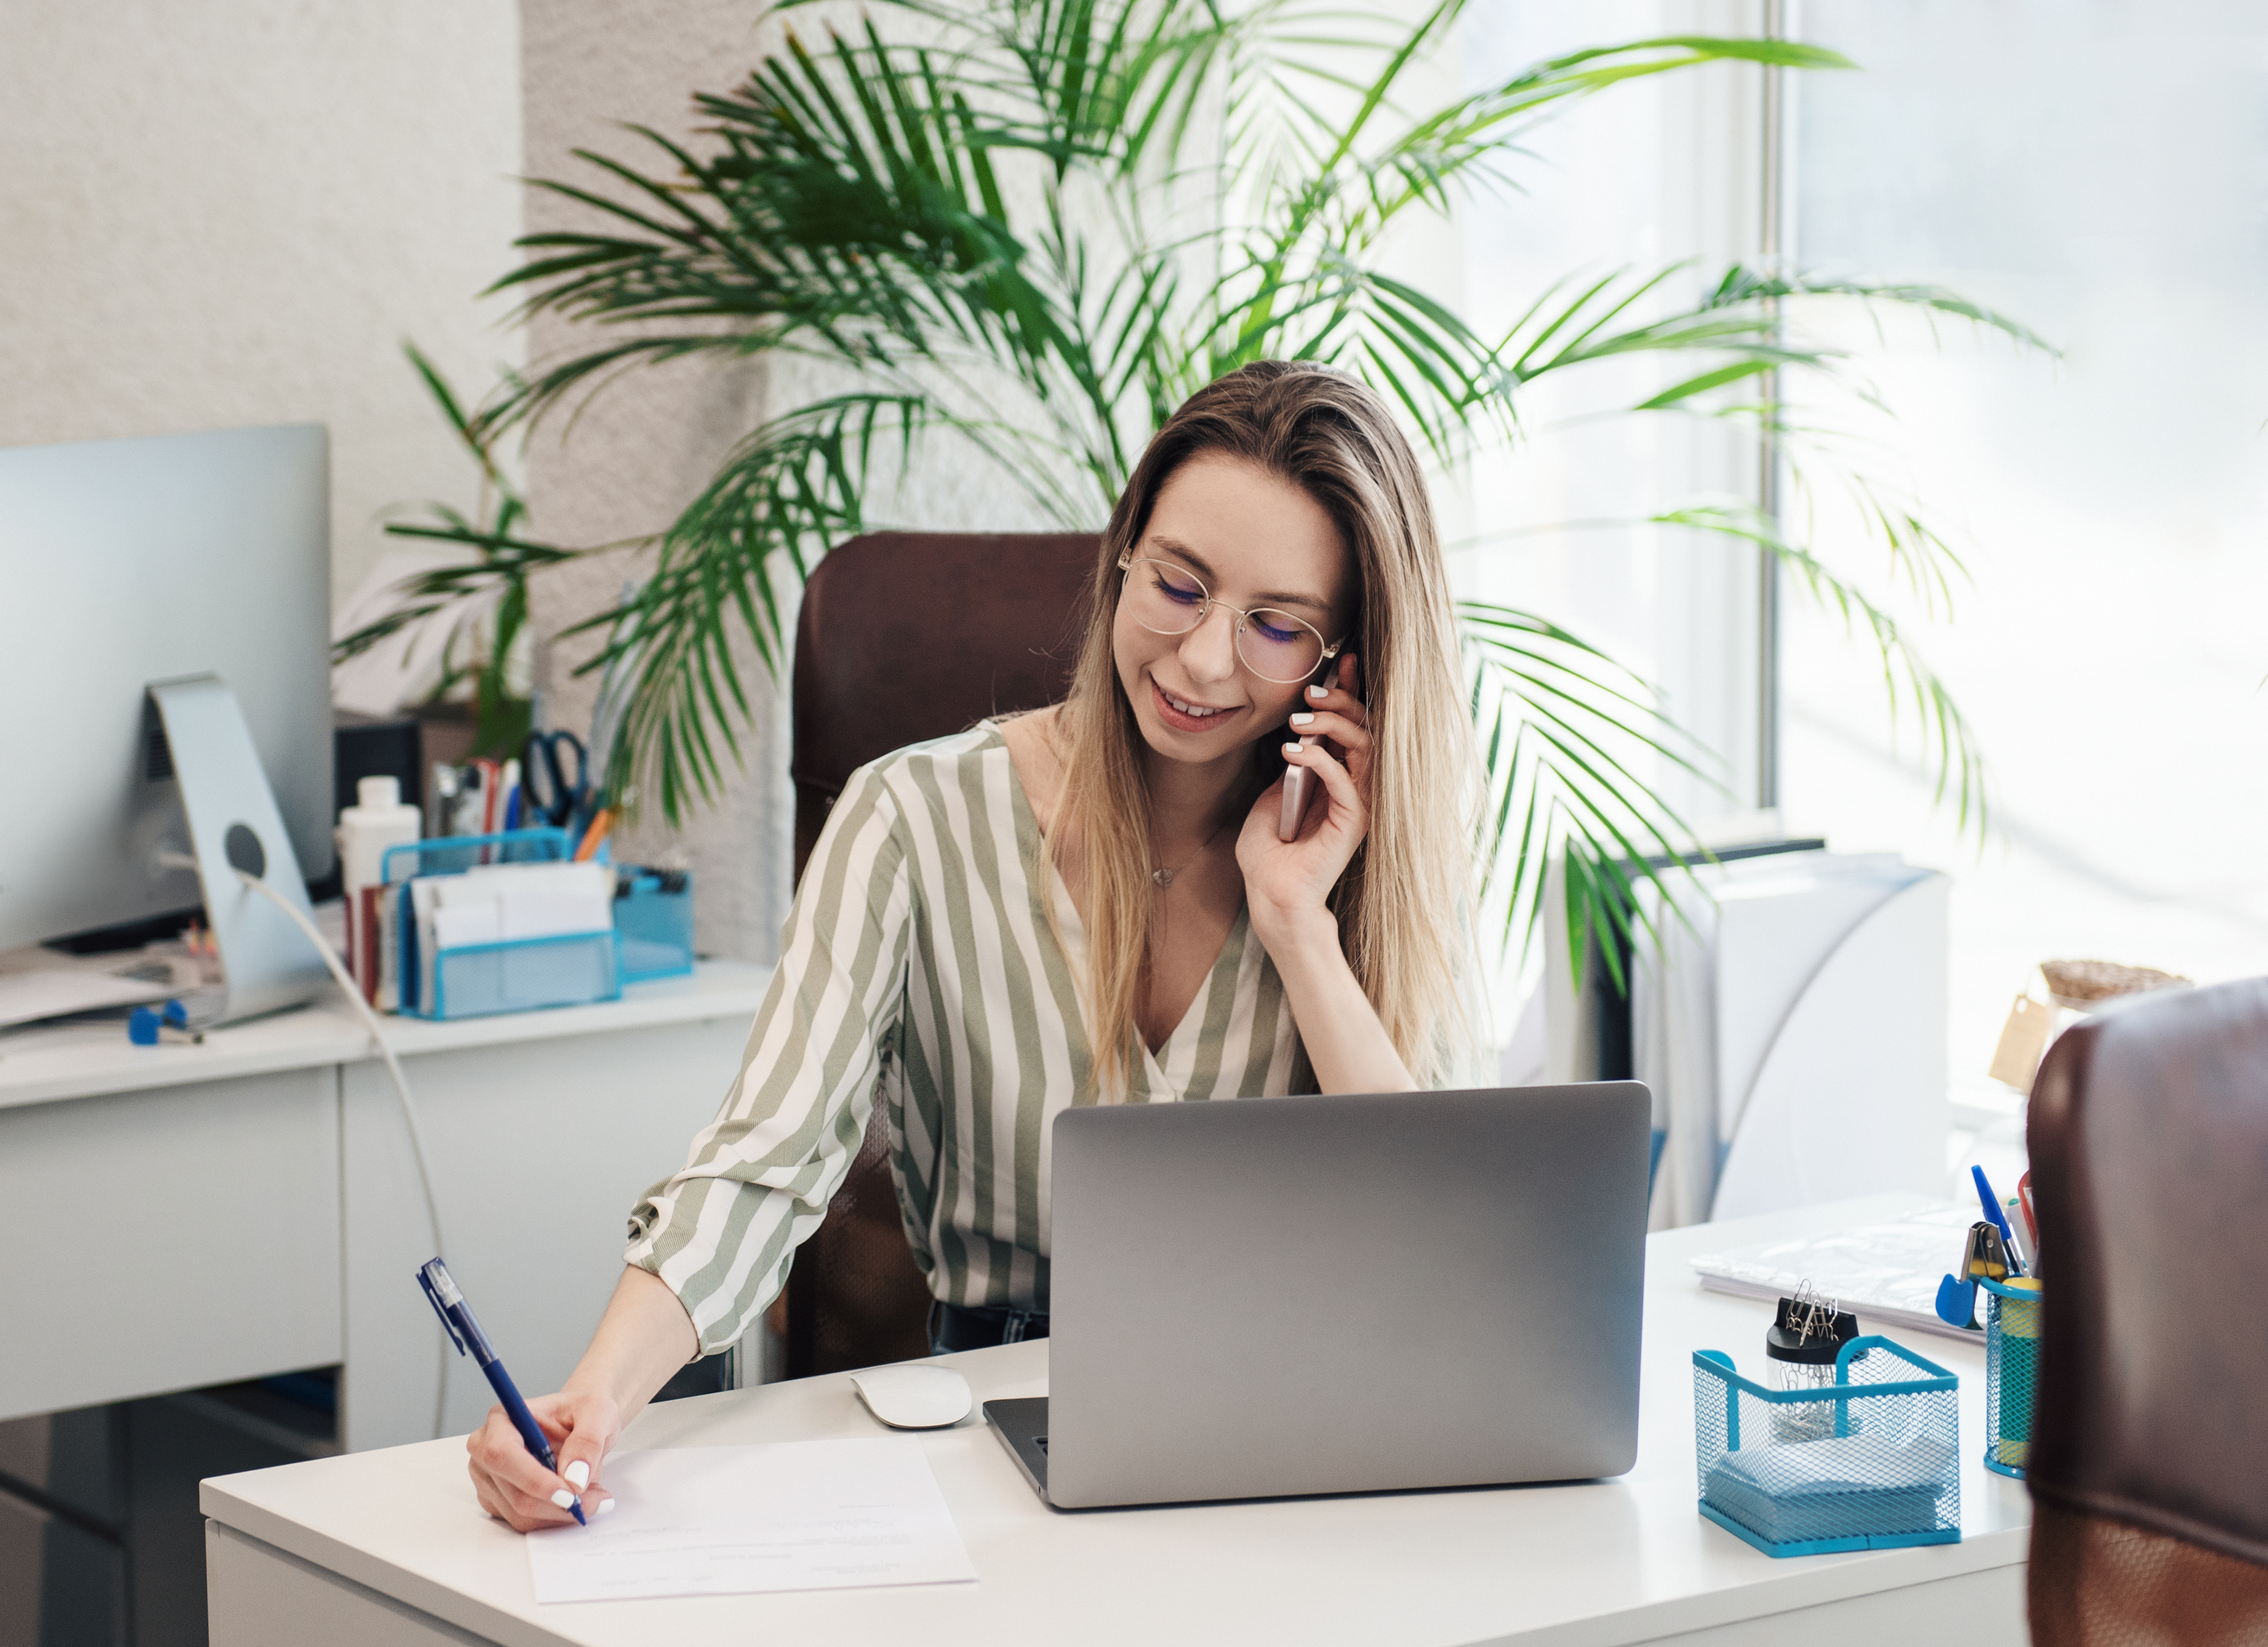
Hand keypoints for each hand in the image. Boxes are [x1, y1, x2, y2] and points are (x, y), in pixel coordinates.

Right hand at [466, 1389, 619, 1530]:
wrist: (578, 1423)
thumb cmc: (580, 1411)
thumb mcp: (598, 1411)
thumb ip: (588, 1440)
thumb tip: (575, 1478)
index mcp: (502, 1419)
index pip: (502, 1453)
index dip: (534, 1478)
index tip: (570, 1492)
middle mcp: (485, 1449)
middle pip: (514, 1492)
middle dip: (559, 1503)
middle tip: (598, 1498)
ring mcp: (488, 1478)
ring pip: (520, 1514)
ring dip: (561, 1512)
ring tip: (591, 1494)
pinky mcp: (497, 1501)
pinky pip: (524, 1522)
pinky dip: (554, 1517)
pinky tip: (573, 1498)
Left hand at [1236, 654, 1369, 949]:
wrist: (1271, 895)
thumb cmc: (1268, 854)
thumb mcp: (1269, 797)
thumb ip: (1287, 769)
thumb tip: (1295, 738)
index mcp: (1337, 777)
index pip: (1353, 726)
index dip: (1351, 692)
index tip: (1340, 661)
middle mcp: (1354, 786)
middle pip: (1366, 728)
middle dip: (1342, 701)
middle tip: (1311, 693)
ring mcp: (1358, 803)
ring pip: (1365, 746)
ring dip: (1333, 725)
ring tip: (1299, 722)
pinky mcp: (1353, 822)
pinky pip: (1346, 779)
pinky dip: (1321, 759)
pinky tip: (1293, 752)